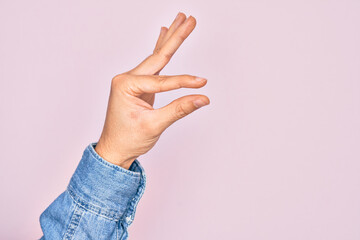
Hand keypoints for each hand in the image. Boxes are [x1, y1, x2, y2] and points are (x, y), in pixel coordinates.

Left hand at [95, 12, 209, 168]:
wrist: (114, 150)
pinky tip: (163, 33)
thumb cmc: (128, 139)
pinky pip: (154, 66)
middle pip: (158, 55)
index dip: (184, 82)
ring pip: (156, 57)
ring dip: (170, 39)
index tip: (202, 83)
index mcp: (126, 85)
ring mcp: (133, 81)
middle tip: (190, 19)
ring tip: (181, 20)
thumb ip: (178, 109)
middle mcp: (127, 78)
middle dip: (176, 37)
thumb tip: (202, 98)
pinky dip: (161, 50)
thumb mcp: (154, 125)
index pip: (162, 81)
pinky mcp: (140, 86)